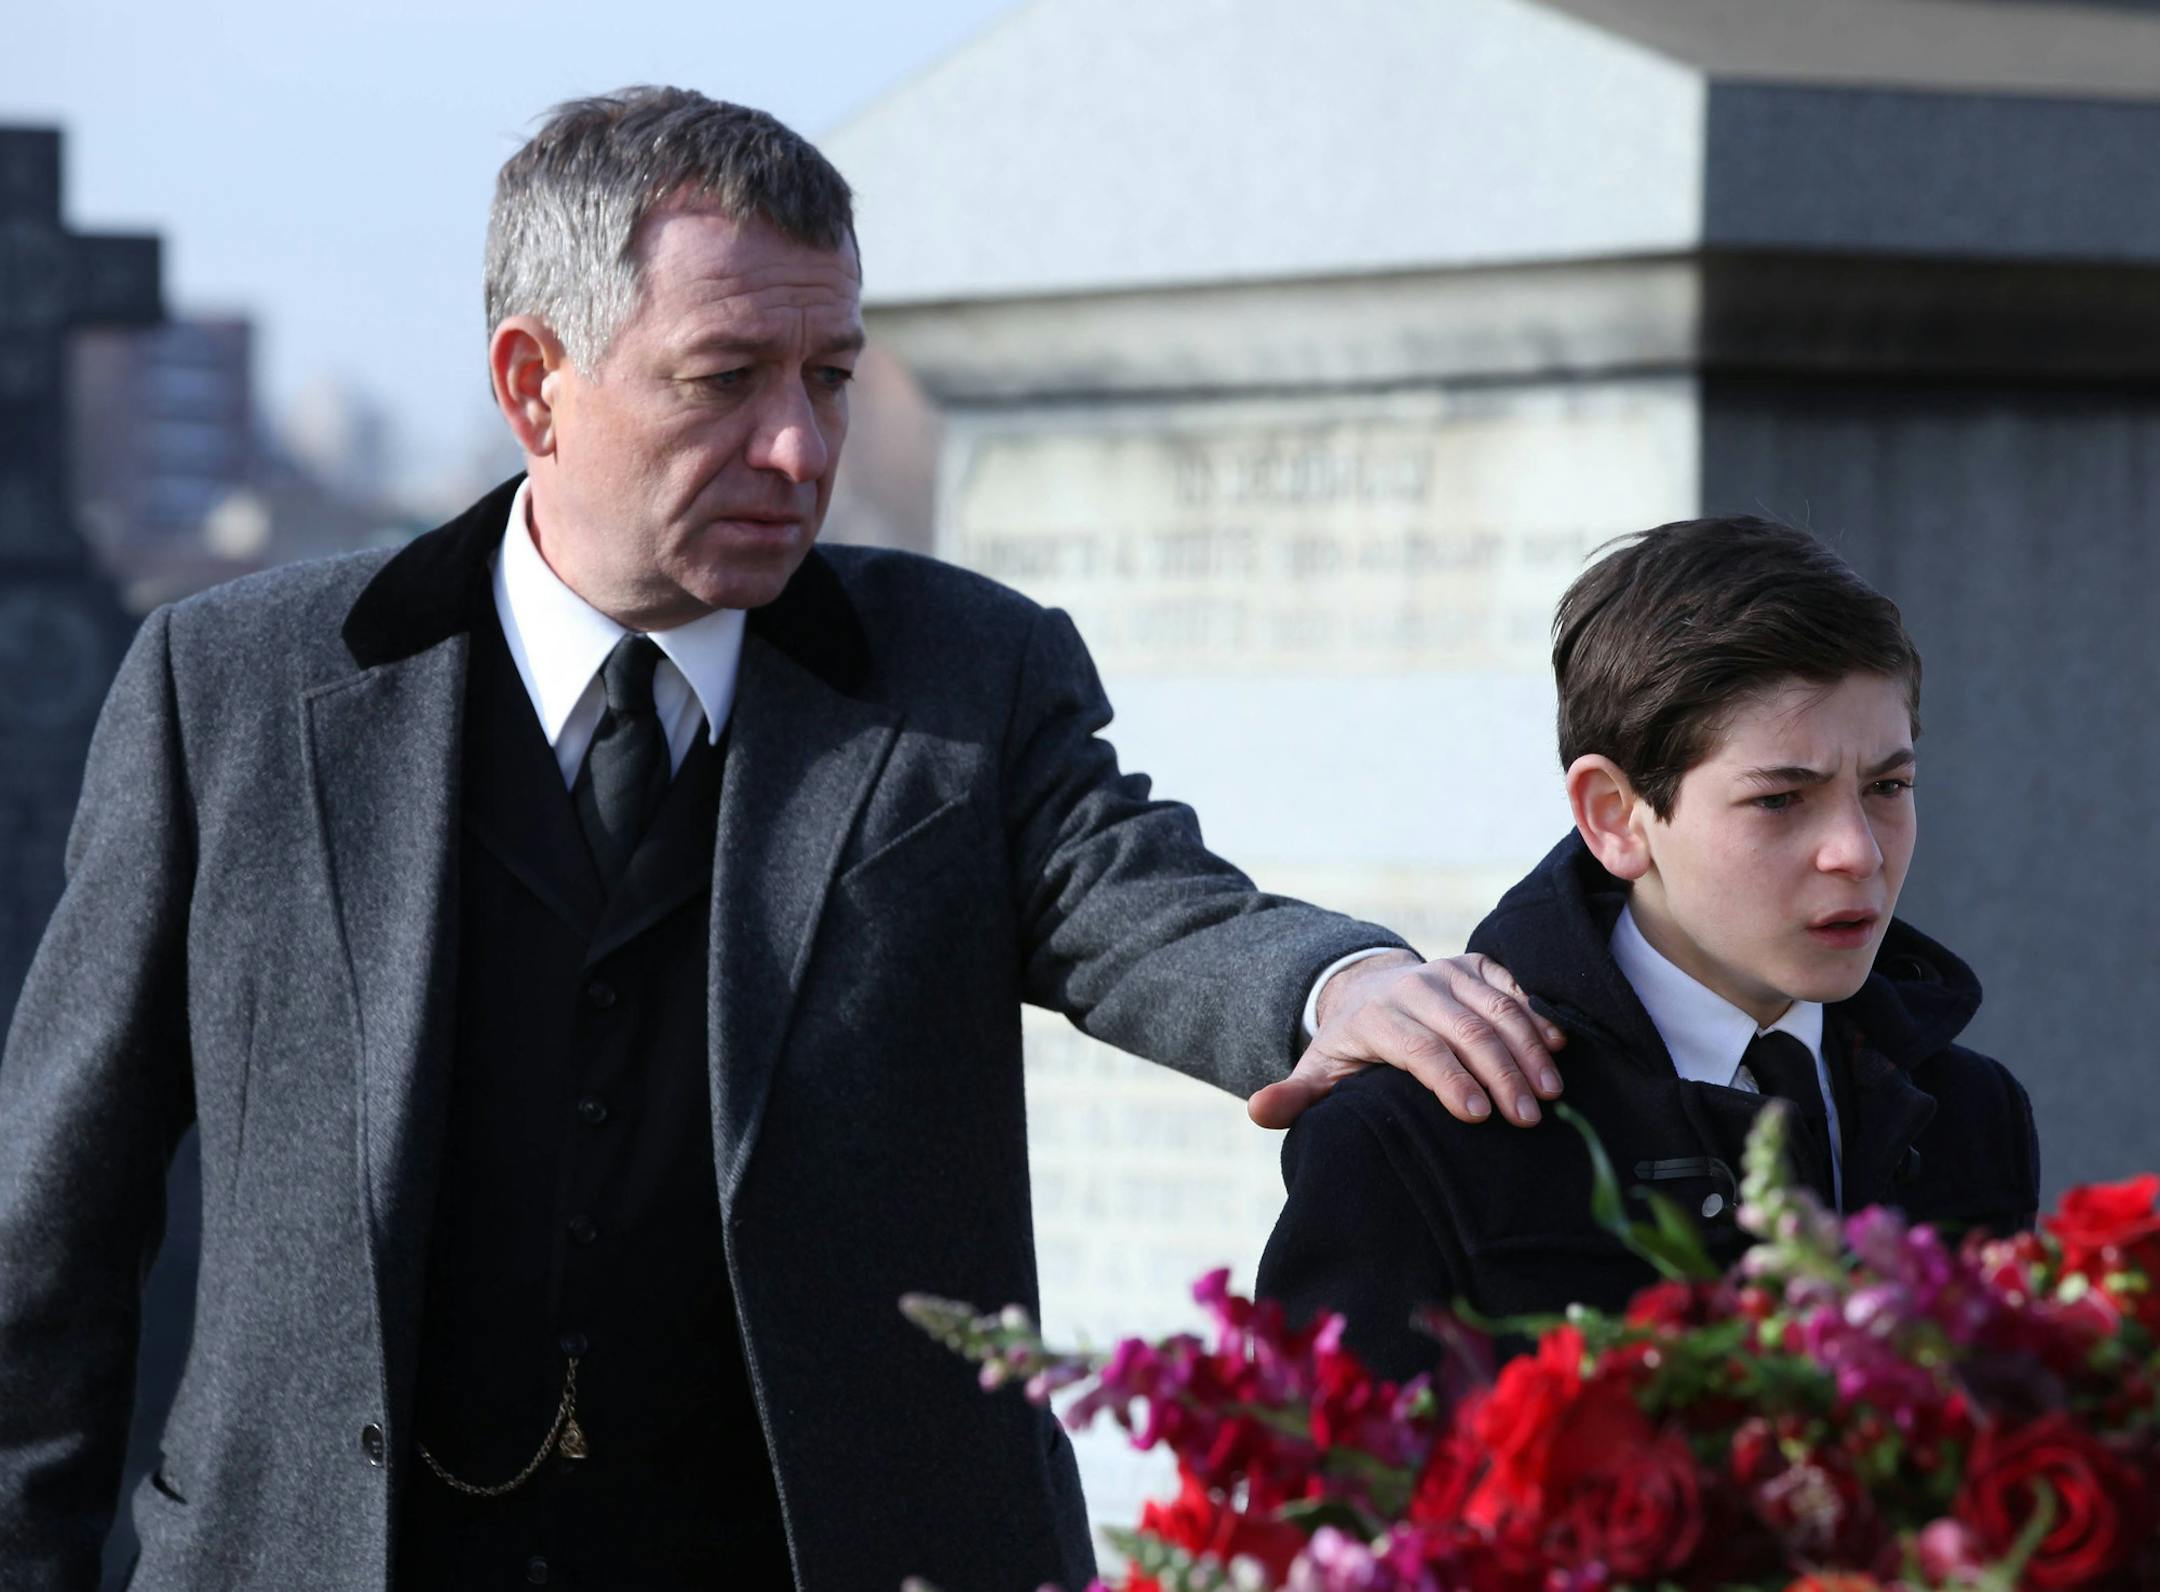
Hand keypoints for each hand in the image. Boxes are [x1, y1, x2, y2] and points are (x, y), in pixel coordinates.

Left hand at [1246, 950, 1565, 1129]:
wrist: (1368, 988)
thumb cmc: (1351, 1045)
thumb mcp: (1319, 1070)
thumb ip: (1295, 1096)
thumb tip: (1259, 1112)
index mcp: (1376, 1016)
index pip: (1418, 1048)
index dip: (1448, 1080)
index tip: (1477, 1116)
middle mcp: (1415, 987)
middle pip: (1467, 1030)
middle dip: (1500, 1075)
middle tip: (1527, 1118)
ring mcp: (1449, 972)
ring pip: (1498, 1007)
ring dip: (1528, 1049)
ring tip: (1551, 1092)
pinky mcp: (1476, 965)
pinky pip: (1514, 986)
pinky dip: (1538, 1016)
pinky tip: (1558, 1049)